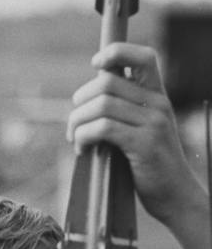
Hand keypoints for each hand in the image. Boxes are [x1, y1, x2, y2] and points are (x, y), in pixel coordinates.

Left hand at [66, 42, 210, 248]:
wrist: (175, 196)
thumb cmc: (151, 166)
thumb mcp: (143, 131)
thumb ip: (125, 112)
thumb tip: (87, 101)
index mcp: (158, 97)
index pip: (143, 57)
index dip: (115, 52)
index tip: (95, 64)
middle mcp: (158, 105)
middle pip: (107, 82)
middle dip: (80, 101)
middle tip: (73, 125)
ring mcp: (153, 124)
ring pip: (101, 104)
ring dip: (77, 121)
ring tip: (75, 139)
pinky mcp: (143, 145)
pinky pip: (103, 128)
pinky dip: (83, 137)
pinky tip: (82, 150)